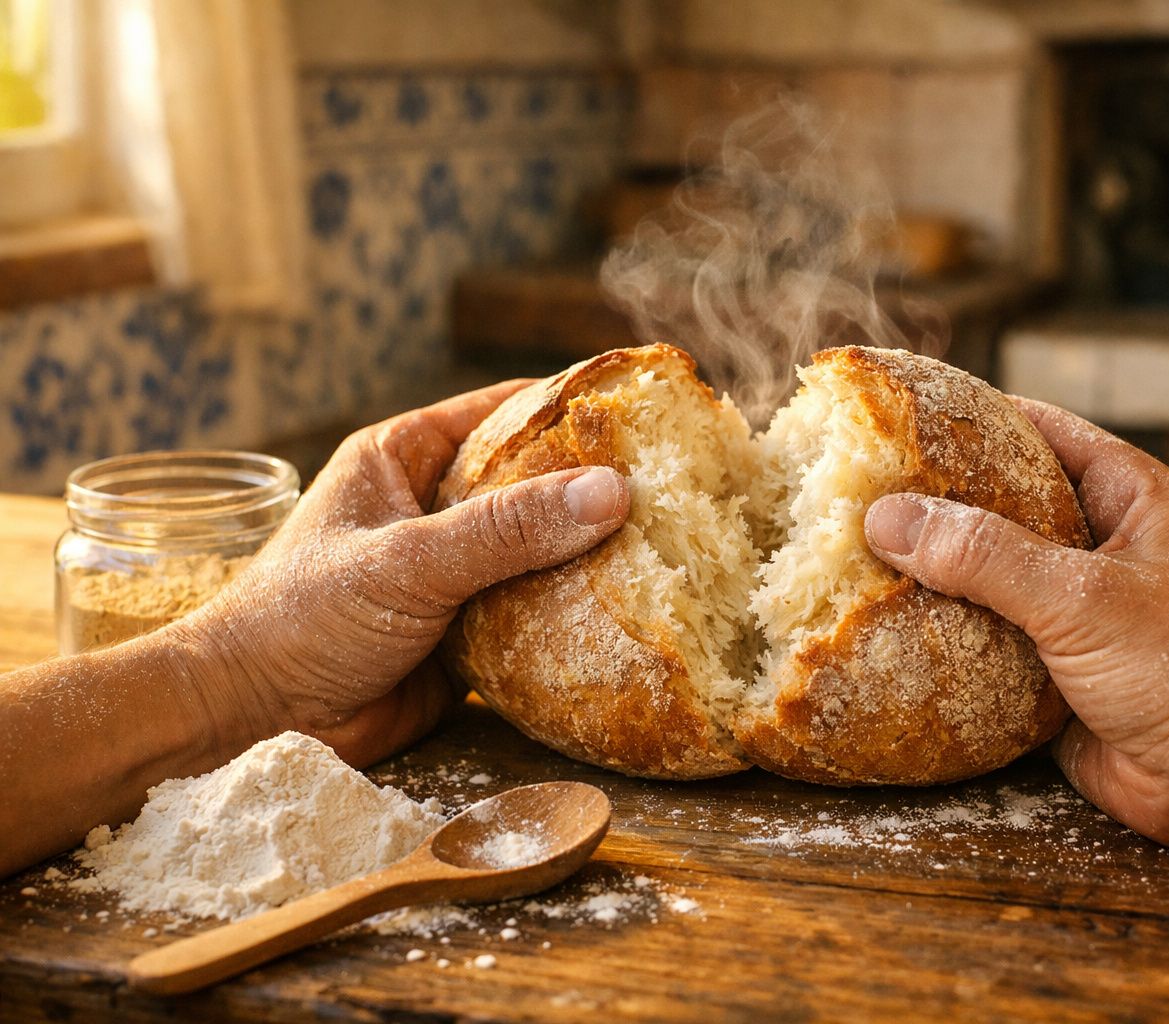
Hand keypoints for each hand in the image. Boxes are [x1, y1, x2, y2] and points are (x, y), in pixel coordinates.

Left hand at [175, 383, 629, 768]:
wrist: (252, 722)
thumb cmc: (302, 620)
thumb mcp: (408, 561)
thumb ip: (505, 530)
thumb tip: (612, 493)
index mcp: (406, 458)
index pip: (503, 409)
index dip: (572, 402)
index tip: (646, 403)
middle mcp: (432, 507)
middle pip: (533, 483)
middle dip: (597, 486)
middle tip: (677, 483)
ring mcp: (451, 573)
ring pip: (539, 552)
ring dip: (591, 555)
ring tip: (673, 546)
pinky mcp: (466, 634)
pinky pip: (533, 614)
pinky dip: (575, 616)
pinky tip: (631, 615)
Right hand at [863, 399, 1168, 847]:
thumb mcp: (1084, 596)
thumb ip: (986, 555)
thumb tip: (888, 517)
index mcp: (1139, 502)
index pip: (1050, 434)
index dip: (982, 417)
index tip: (909, 412)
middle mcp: (1113, 551)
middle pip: (1013, 510)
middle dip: (946, 504)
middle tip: (868, 488)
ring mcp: (1088, 617)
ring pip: (998, 582)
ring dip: (943, 577)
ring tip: (862, 553)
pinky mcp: (1064, 678)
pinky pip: (995, 647)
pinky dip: (951, 641)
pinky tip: (891, 630)